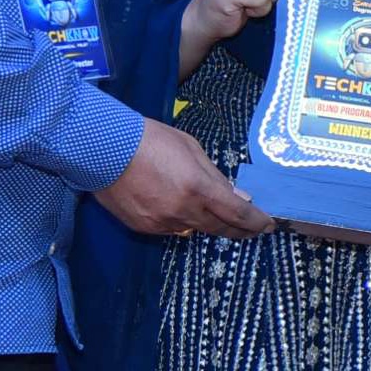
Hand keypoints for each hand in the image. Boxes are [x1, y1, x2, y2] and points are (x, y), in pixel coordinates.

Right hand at [97, 119, 273, 239]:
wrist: (102, 149)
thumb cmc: (150, 139)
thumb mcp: (191, 149)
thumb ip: (215, 176)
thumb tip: (238, 197)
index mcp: (198, 188)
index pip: (237, 214)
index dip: (255, 222)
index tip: (267, 224)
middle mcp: (183, 211)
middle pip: (219, 228)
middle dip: (239, 230)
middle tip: (252, 229)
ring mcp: (162, 223)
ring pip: (195, 229)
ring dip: (208, 223)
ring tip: (216, 214)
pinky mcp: (144, 227)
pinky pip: (172, 229)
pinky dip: (182, 220)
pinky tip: (181, 208)